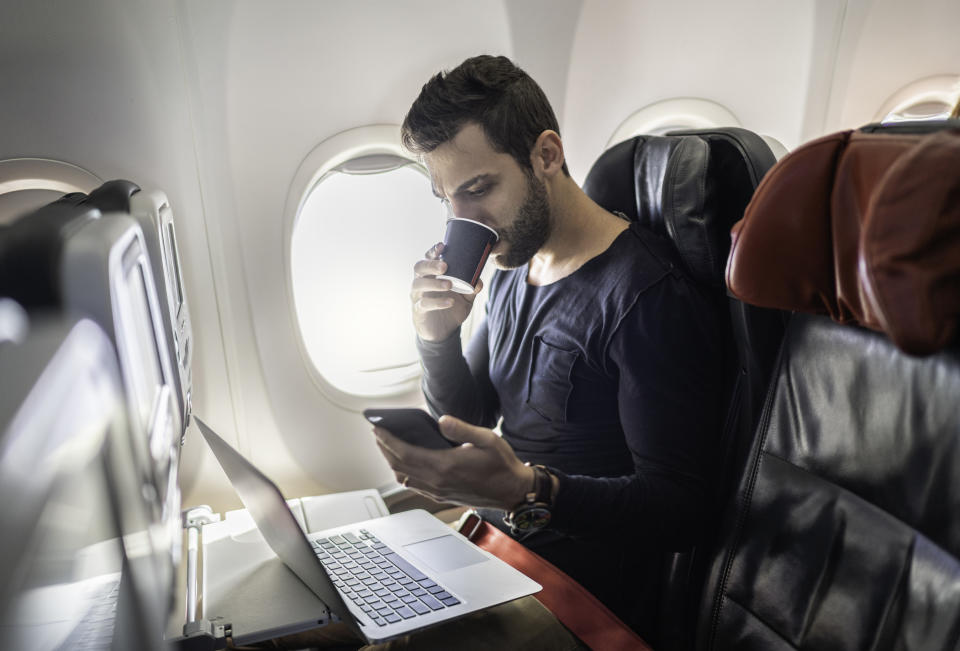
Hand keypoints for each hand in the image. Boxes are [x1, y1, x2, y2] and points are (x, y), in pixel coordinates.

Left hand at [373, 415, 533, 509]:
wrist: (512, 491)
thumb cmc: (502, 464)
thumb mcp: (487, 439)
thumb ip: (462, 429)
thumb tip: (441, 421)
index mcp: (445, 466)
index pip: (405, 452)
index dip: (387, 440)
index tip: (377, 427)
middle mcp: (437, 481)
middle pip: (399, 465)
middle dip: (384, 448)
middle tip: (377, 432)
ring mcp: (437, 491)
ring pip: (403, 477)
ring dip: (391, 461)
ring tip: (386, 445)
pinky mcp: (441, 496)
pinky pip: (413, 485)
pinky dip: (402, 472)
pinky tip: (403, 462)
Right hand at [411, 243, 482, 341]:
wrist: (443, 331)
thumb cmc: (452, 307)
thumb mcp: (465, 297)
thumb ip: (472, 288)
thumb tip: (479, 281)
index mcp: (431, 274)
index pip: (428, 258)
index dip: (432, 251)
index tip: (442, 246)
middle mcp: (421, 282)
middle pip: (419, 267)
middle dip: (431, 264)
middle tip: (445, 266)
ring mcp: (417, 296)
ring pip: (418, 285)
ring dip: (434, 283)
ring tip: (449, 284)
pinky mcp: (418, 311)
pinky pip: (424, 304)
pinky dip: (438, 303)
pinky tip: (450, 302)